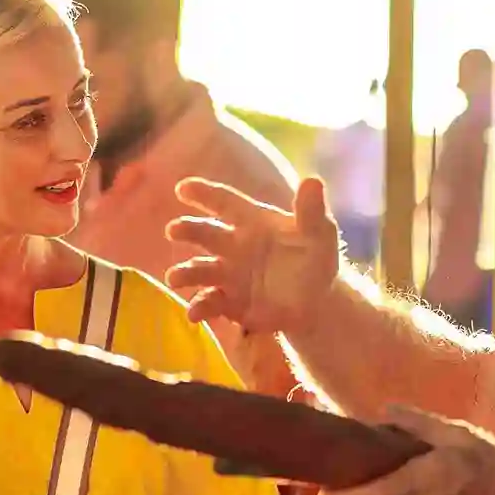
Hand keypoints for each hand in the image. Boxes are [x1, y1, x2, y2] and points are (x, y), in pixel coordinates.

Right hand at [166, 177, 341, 336]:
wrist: (317, 301)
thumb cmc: (315, 258)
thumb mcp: (320, 234)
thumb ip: (312, 211)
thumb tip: (313, 181)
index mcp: (252, 222)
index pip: (225, 203)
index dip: (205, 194)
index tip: (183, 188)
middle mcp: (234, 246)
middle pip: (205, 234)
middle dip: (188, 231)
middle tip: (174, 230)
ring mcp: (228, 275)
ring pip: (200, 270)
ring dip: (185, 273)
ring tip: (175, 277)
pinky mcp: (229, 303)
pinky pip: (209, 303)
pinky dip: (200, 307)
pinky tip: (194, 312)